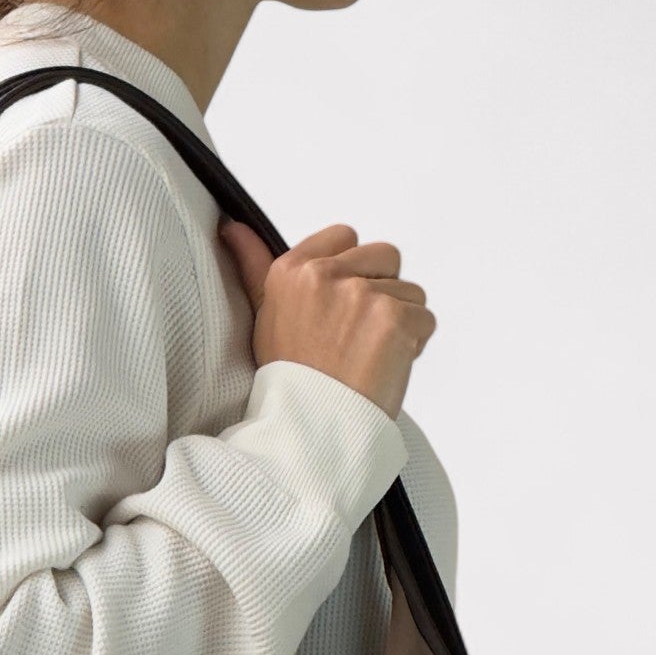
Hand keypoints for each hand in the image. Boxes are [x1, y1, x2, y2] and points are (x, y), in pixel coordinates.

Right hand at [217, 218, 435, 421]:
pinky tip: (385, 366)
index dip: (351, 273)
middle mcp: (324, 275)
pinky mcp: (393, 319)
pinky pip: (424, 319)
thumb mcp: (264, 315)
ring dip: (399, 322)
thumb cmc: (289, 378)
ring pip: (409, 291)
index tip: (339, 310)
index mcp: (293, 269)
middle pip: (385, 257)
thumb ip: (253, 264)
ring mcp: (361, 295)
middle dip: (381, 292)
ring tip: (369, 356)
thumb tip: (231, 226)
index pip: (345, 237)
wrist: (311, 428)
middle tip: (356, 337)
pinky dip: (414, 345)